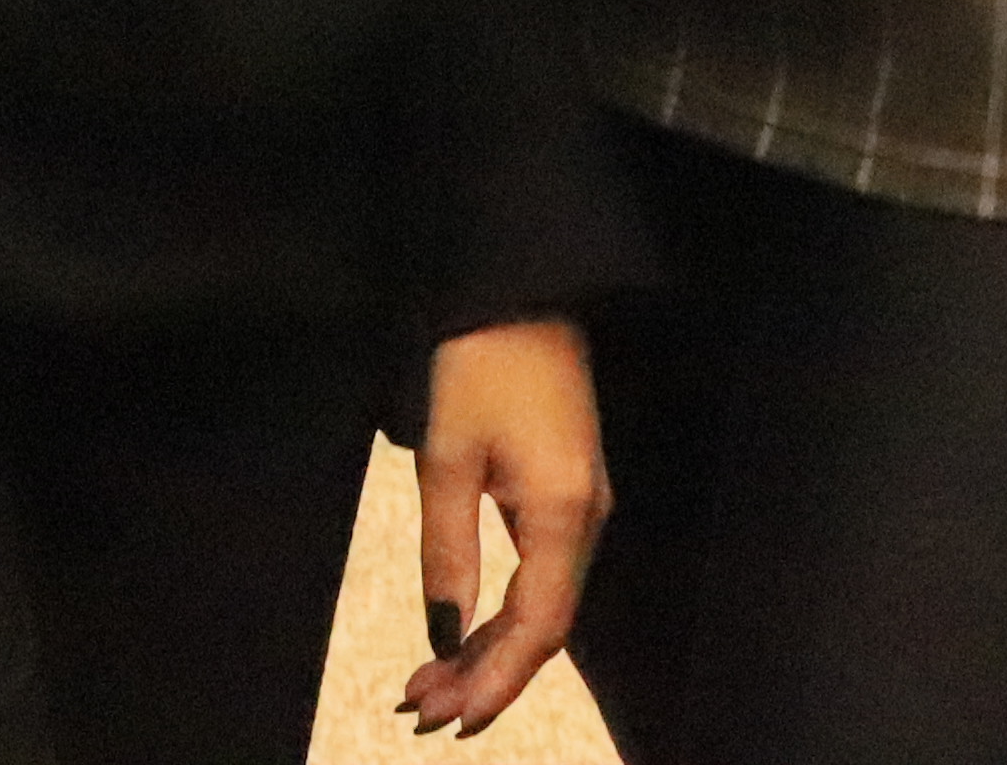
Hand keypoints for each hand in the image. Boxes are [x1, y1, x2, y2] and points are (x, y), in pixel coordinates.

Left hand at [397, 316, 603, 735]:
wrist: (516, 288)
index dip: (496, 681)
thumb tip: (444, 635)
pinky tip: (464, 632)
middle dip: (484, 675)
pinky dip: (503, 611)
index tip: (448, 719)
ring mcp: (581, 504)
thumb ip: (447, 551)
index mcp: (563, 512)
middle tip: (419, 710)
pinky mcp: (566, 489)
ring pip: (544, 603)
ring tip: (428, 683)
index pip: (540, 627)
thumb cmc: (477, 362)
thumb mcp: (446, 456)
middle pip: (545, 625)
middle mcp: (586, 518)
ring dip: (489, 649)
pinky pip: (542, 573)